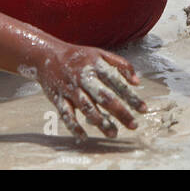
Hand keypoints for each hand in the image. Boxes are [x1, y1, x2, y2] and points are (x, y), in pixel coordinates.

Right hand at [27, 43, 148, 139]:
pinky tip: (84, 137)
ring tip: (114, 133)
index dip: (131, 96)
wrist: (46, 54)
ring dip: (101, 122)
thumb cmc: (79, 56)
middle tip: (133, 125)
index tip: (143, 109)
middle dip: (120, 112)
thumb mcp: (100, 53)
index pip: (117, 82)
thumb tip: (137, 82)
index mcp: (95, 65)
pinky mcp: (58, 98)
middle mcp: (84, 77)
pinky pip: (66, 115)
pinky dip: (74, 127)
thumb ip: (120, 64)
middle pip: (104, 97)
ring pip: (87, 108)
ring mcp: (70, 89)